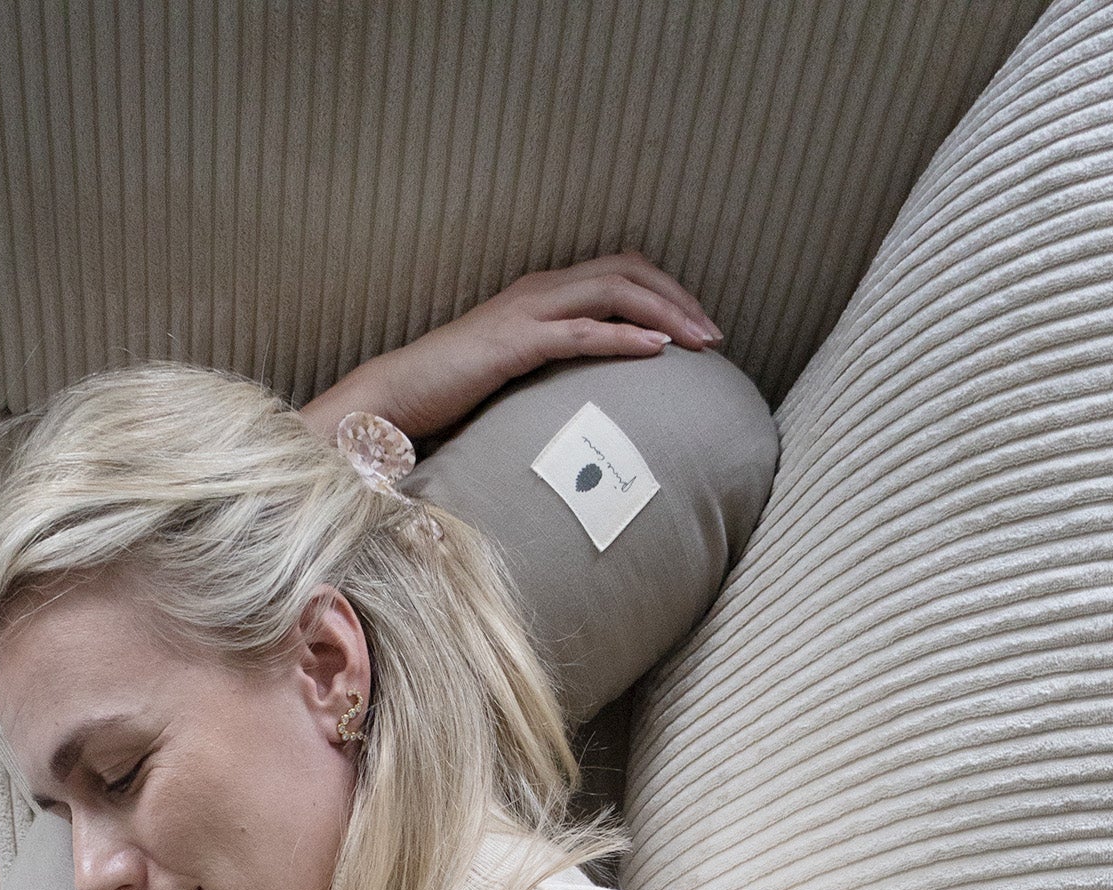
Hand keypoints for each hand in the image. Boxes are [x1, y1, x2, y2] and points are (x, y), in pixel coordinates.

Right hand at [301, 254, 722, 447]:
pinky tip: (656, 350)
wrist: (397, 395)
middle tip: (714, 336)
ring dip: (664, 312)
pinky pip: (582, 331)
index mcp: (543, 292)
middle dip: (678, 298)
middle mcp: (540, 289)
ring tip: (699, 342)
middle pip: (628, 271)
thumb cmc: (452, 392)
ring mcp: (528, 311)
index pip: (620, 270)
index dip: (665, 290)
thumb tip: (591, 396)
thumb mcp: (515, 375)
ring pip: (613, 291)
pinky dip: (623, 336)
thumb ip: (554, 369)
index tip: (697, 326)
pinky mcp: (516, 343)